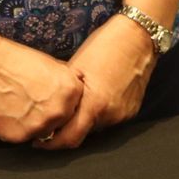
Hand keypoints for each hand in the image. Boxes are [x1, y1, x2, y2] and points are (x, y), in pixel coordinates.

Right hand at [0, 35, 84, 143]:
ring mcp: (39, 126)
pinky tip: (7, 111)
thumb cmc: (14, 59)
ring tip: (18, 105)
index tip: (49, 95)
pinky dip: (17, 127)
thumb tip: (79, 84)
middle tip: (32, 101)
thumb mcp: (50, 63)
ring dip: (35, 123)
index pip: (77, 105)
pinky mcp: (18, 136)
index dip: (63, 101)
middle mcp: (59, 111)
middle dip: (51, 114)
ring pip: (43, 132)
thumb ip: (66, 79)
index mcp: (71, 91)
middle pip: (62, 121)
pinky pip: (23, 136)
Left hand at [33, 11, 155, 148]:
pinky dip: (100, 113)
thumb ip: (64, 94)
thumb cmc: (105, 45)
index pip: (69, 139)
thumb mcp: (76, 66)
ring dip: (86, 120)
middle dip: (68, 130)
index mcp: (94, 104)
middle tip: (57, 119)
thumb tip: (50, 110)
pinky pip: (110, 118)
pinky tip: (98, 95)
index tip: (39, 141)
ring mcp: (123, 114)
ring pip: (97, 126)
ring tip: (79, 102)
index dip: (52, 144)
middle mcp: (110, 115)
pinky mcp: (132, 110)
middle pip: (83, 133)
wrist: (139, 35)